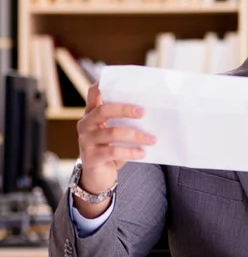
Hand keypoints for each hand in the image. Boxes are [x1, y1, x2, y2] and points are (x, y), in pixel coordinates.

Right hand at [74, 82, 155, 216]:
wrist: (98, 176)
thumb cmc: (111, 148)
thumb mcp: (115, 131)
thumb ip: (124, 121)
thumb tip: (152, 112)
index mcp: (92, 114)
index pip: (92, 94)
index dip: (101, 85)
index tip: (116, 80)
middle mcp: (85, 124)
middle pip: (103, 110)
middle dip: (125, 109)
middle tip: (143, 112)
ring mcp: (86, 141)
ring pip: (112, 132)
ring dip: (136, 135)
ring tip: (152, 139)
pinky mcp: (91, 157)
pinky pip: (113, 152)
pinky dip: (130, 152)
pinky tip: (142, 153)